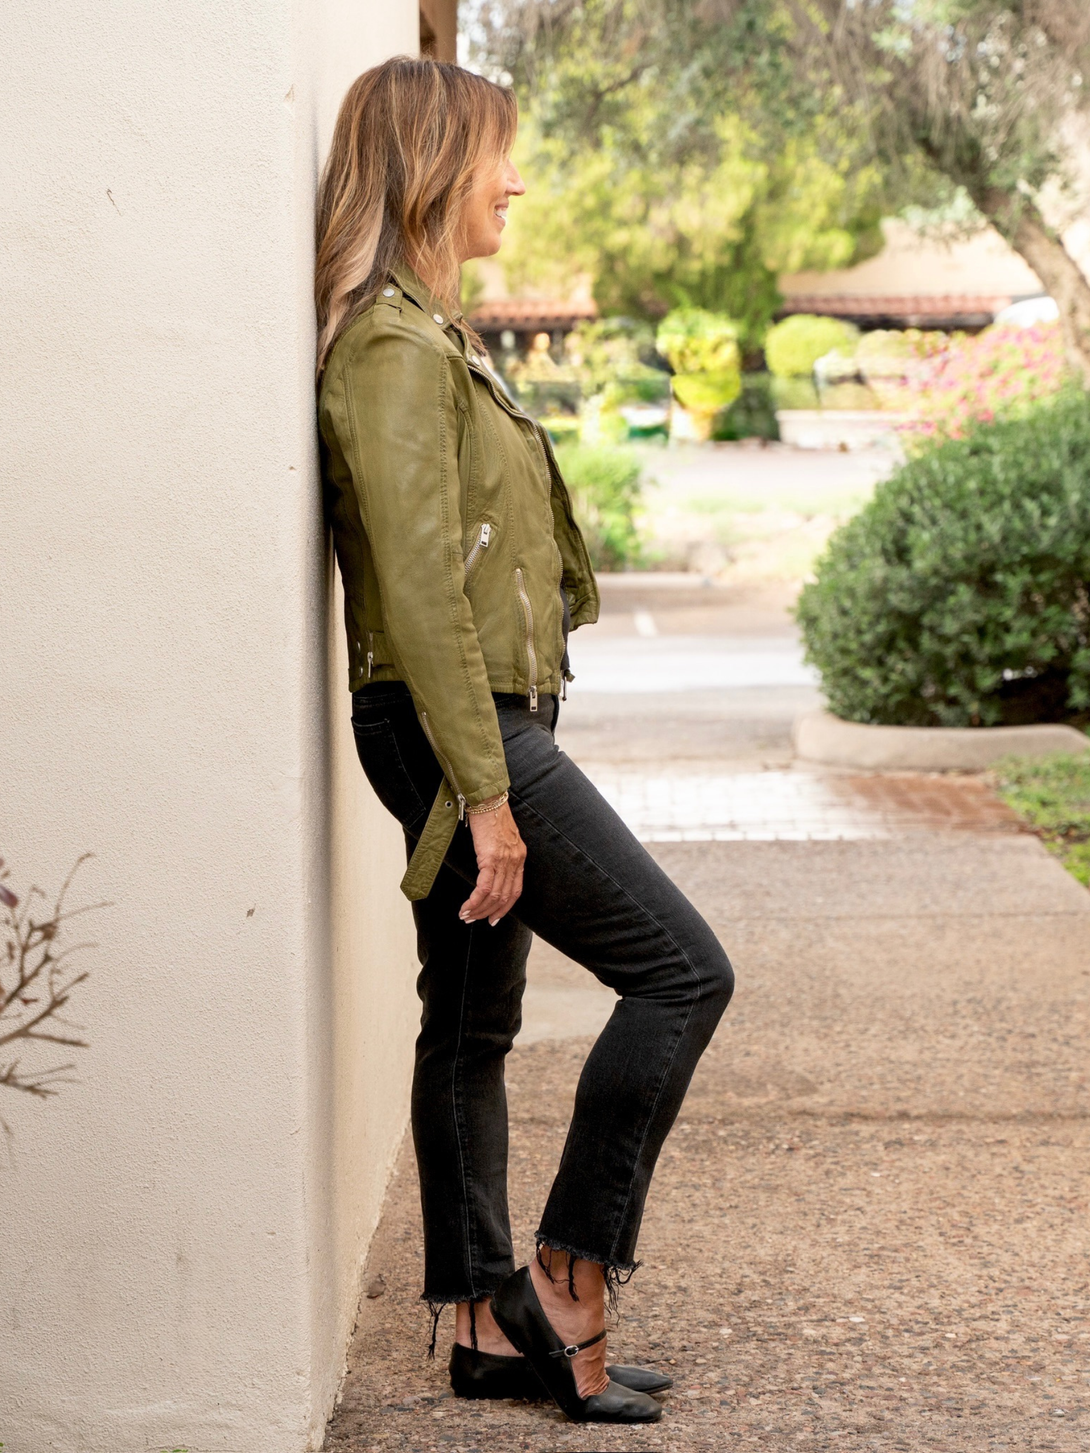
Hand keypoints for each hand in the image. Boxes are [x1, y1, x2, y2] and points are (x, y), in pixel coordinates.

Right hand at [459, 800, 525, 925]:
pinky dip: (475, 900)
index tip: (494, 918)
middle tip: (474, 920)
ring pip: (494, 895)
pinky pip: (484, 887)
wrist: (487, 800)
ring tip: (466, 916)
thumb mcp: (501, 838)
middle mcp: (515, 861)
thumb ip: (500, 854)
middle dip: (488, 912)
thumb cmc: (491, 815)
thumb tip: (489, 869)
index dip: (505, 907)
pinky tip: (466, 906)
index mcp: (519, 857)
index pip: (515, 890)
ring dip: (479, 909)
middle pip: (504, 897)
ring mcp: (504, 860)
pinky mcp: (490, 858)